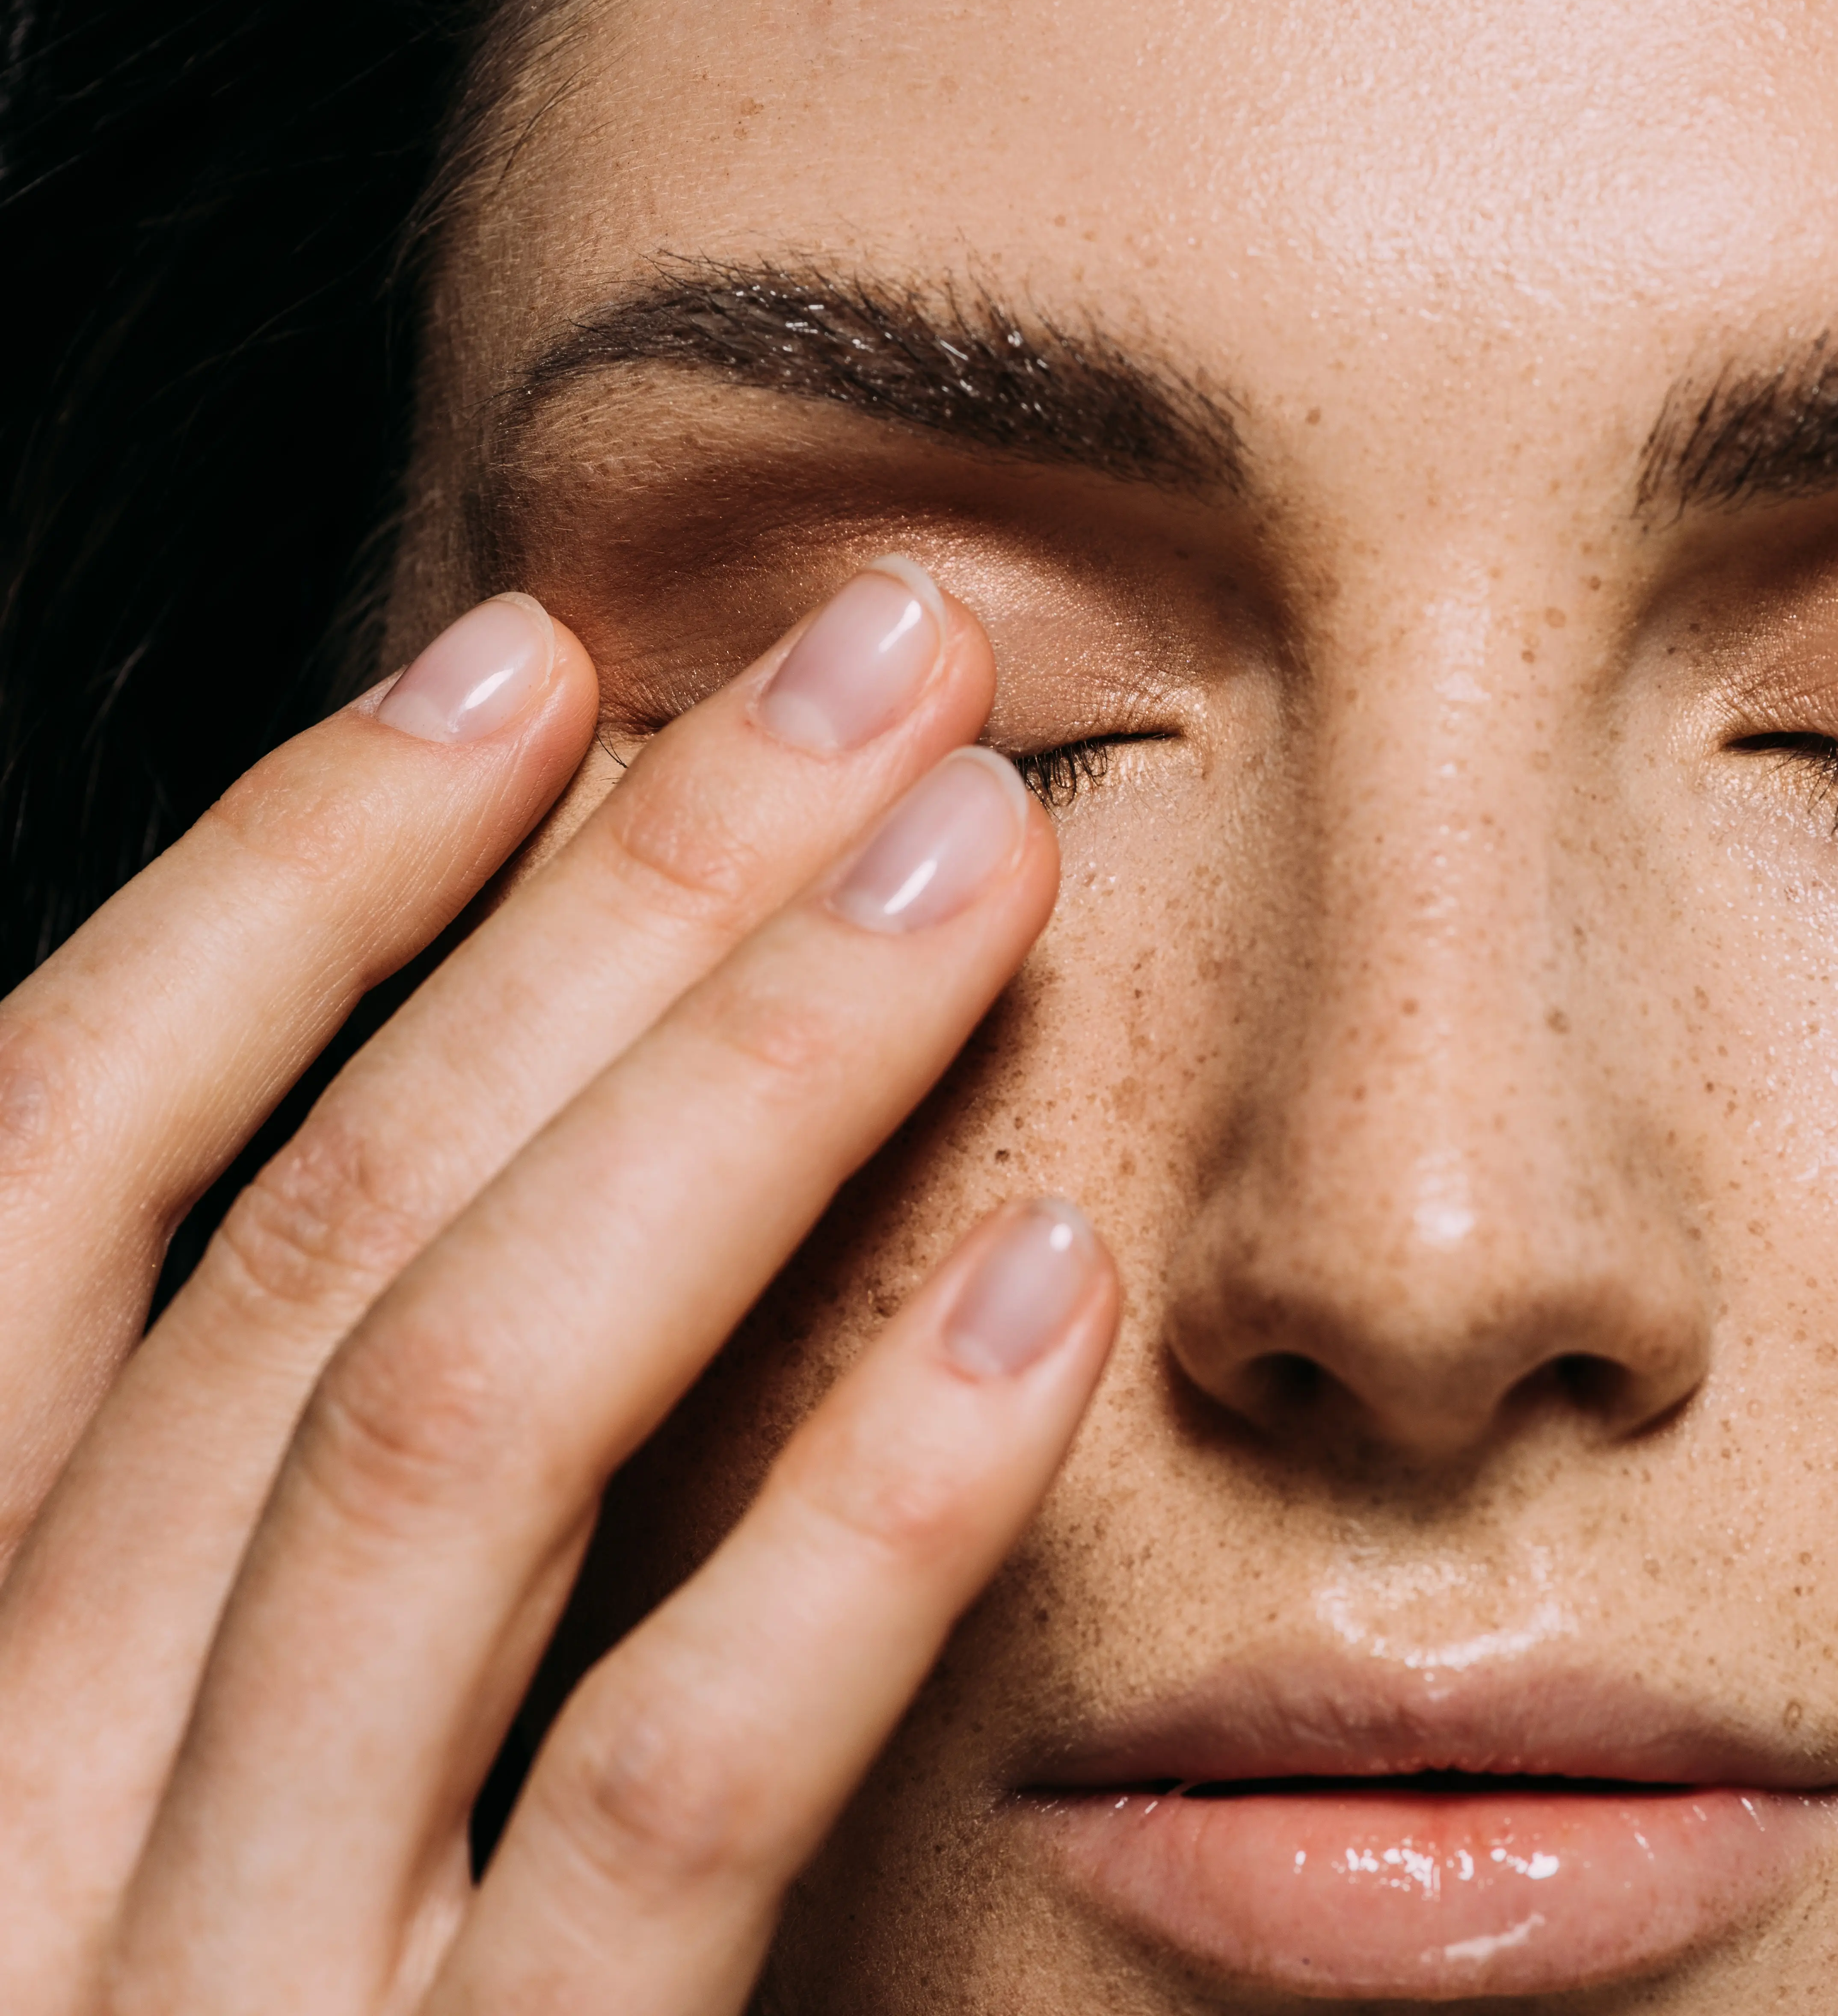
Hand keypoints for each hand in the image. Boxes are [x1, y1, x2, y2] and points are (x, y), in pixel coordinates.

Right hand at [0, 564, 1116, 2013]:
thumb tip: (436, 1156)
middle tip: (860, 659)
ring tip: (975, 847)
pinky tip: (1036, 1302)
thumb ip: (205, 1529)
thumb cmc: (186, 2008)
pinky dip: (837, 1528)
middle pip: (301, 1257)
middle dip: (580, 917)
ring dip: (727, 1105)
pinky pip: (648, 1803)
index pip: (39, 1190)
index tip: (518, 659)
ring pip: (442, 1446)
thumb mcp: (118, 1786)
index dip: (279, 891)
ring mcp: (191, 1997)